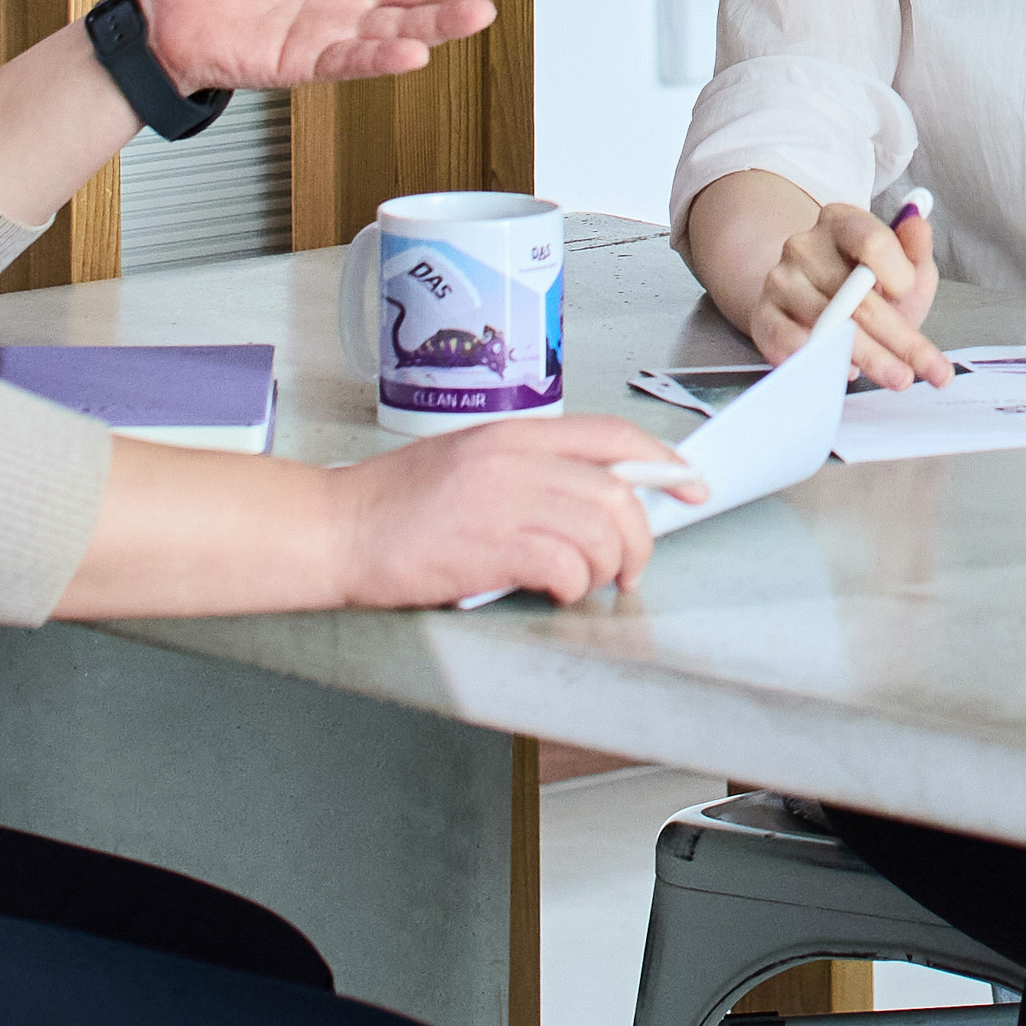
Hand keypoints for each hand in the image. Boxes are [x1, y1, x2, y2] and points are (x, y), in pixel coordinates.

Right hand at [332, 415, 700, 608]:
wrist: (334, 529)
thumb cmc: (395, 506)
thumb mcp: (470, 464)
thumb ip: (530, 472)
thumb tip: (594, 500)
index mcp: (511, 433)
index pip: (612, 435)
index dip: (663, 462)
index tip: (691, 484)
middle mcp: (513, 459)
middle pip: (617, 489)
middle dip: (640, 535)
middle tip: (631, 566)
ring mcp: (500, 500)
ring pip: (599, 528)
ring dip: (607, 567)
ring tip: (588, 584)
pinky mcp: (487, 546)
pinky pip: (564, 565)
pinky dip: (573, 585)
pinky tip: (555, 592)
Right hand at [742, 199, 952, 388]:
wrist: (814, 298)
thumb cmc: (867, 283)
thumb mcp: (902, 264)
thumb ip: (915, 248)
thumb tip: (918, 223)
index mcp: (841, 222)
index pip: (872, 241)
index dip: (897, 271)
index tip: (909, 292)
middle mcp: (805, 246)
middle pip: (857, 297)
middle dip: (899, 338)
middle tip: (929, 368)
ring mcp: (780, 281)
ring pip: (831, 326)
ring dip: (869, 358)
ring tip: (897, 376)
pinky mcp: (763, 316)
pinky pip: (790, 342)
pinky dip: (820, 360)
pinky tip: (846, 371)